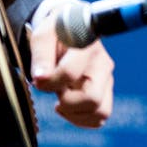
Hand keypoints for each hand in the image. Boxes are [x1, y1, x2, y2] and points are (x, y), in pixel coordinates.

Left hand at [27, 3, 115, 128]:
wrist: (73, 28)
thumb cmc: (57, 32)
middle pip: (92, 99)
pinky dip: (82, 119)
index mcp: (88, 47)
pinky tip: (68, 108)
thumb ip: (41, 56)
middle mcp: (103, 64)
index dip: (49, 82)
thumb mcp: (43, 35)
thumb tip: (40, 79)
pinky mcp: (106, 91)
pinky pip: (99, 117)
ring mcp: (107, 79)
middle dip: (67, 102)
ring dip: (75, 114)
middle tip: (55, 91)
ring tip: (61, 101)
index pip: (70, 74)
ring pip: (100, 112)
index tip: (38, 79)